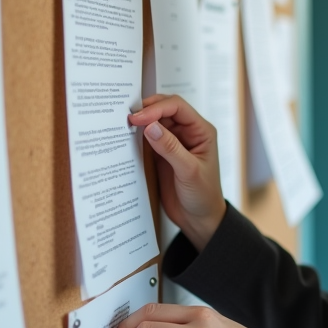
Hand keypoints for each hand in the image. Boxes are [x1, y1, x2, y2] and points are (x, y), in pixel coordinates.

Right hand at [129, 94, 225, 249]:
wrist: (199, 219)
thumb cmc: (203, 196)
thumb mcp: (189, 172)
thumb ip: (170, 148)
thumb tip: (151, 127)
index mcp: (201, 131)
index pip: (178, 107)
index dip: (156, 108)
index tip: (138, 118)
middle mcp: (188, 133)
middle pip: (166, 109)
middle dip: (147, 110)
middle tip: (128, 118)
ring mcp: (174, 142)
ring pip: (155, 122)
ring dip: (141, 121)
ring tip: (123, 124)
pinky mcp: (162, 154)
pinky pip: (149, 138)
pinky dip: (137, 136)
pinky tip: (126, 138)